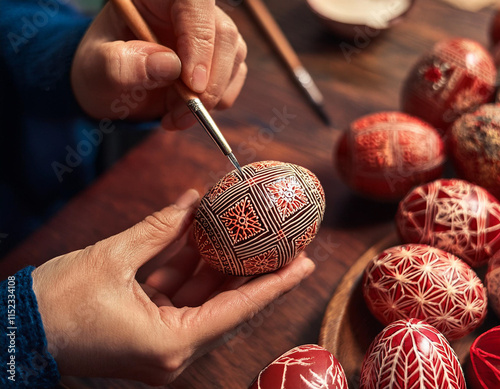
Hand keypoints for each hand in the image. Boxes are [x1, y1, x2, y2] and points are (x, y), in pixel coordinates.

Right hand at [32, 189, 314, 384]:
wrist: (15, 332)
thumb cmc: (56, 304)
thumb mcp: (112, 258)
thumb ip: (160, 229)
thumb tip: (193, 202)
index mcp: (170, 342)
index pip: (239, 309)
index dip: (276, 283)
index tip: (305, 263)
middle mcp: (174, 351)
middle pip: (229, 305)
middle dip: (255, 271)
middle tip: (285, 245)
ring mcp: (164, 346)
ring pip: (206, 300)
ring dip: (221, 266)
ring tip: (248, 235)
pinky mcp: (152, 335)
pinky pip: (183, 301)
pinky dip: (192, 271)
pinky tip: (203, 240)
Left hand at [71, 0, 246, 129]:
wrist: (111, 89)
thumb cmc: (100, 71)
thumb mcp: (98, 70)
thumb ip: (125, 66)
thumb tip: (171, 66)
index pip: (193, 2)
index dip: (199, 39)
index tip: (192, 84)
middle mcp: (187, 10)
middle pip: (222, 33)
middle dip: (209, 81)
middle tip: (186, 111)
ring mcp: (207, 32)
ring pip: (234, 56)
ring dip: (212, 96)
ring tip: (175, 115)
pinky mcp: (219, 57)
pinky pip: (235, 77)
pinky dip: (217, 102)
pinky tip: (185, 112)